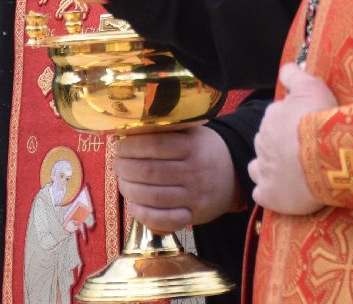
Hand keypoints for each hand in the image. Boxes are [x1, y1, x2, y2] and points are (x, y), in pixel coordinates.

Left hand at [116, 126, 238, 232]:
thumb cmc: (204, 150)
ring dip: (129, 191)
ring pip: (154, 197)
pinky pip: (166, 220)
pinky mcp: (196, 215)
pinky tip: (134, 206)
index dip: (130, 147)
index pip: (155, 146)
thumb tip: (127, 132)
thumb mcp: (191, 133)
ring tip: (122, 183)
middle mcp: (195, 171)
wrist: (234, 173)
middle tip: (117, 165)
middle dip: (125, 169)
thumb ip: (165, 132)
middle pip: (150, 172)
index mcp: (193, 146)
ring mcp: (196, 196)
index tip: (119, 147)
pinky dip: (144, 215)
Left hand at [249, 64, 334, 215]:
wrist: (327, 156)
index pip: (275, 119)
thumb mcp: (311, 86)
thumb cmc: (320, 119)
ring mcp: (264, 170)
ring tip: (290, 173)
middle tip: (301, 152)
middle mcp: (262, 142)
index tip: (304, 129)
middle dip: (279, 146)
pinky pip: (262, 194)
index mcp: (271, 117)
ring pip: (258, 167)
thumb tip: (285, 68)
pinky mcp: (269, 195)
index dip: (290, 124)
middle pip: (267, 143)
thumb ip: (294, 76)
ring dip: (270, 169)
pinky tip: (283, 192)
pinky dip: (269, 192)